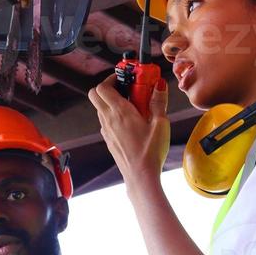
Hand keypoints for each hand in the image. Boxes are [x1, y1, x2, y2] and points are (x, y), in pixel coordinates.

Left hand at [88, 74, 170, 188]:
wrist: (141, 176)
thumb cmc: (150, 153)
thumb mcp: (160, 124)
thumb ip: (158, 102)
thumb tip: (159, 85)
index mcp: (120, 112)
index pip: (103, 87)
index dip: (112, 78)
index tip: (127, 78)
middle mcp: (109, 120)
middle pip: (95, 94)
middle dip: (109, 86)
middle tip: (127, 88)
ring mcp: (106, 130)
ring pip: (100, 107)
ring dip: (112, 101)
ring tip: (133, 105)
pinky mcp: (108, 139)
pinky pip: (106, 121)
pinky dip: (114, 115)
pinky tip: (131, 121)